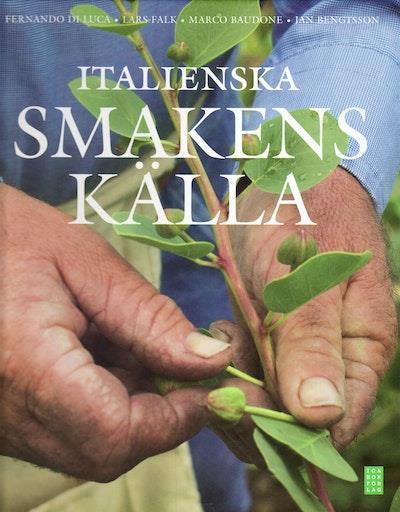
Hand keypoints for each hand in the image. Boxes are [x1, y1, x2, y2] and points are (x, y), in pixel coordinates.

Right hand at [0, 185, 230, 481]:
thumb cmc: (14, 238)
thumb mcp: (88, 264)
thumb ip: (149, 317)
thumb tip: (212, 360)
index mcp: (28, 365)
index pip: (114, 432)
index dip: (174, 416)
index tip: (205, 379)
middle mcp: (9, 413)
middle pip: (107, 450)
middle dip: (160, 410)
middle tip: (172, 352)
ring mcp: (6, 422)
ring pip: (94, 444)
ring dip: (136, 402)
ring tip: (126, 338)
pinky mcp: (10, 419)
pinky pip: (73, 429)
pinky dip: (108, 398)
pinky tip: (103, 349)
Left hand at [214, 168, 396, 452]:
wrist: (284, 180)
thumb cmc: (307, 217)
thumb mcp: (307, 276)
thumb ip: (313, 342)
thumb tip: (320, 417)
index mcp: (361, 350)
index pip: (336, 422)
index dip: (292, 434)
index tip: (244, 410)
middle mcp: (332, 359)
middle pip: (296, 420)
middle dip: (254, 407)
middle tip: (219, 374)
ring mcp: (298, 349)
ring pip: (267, 399)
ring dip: (236, 383)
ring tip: (227, 332)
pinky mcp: (270, 336)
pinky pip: (248, 371)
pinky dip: (228, 362)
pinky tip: (224, 327)